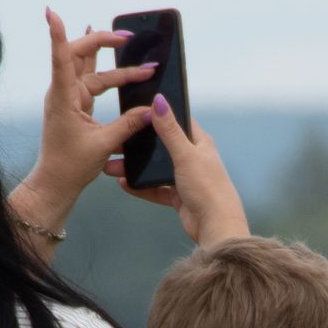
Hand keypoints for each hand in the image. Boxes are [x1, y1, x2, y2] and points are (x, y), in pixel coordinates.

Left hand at [9, 10, 160, 238]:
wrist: (56, 183)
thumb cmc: (71, 166)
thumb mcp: (104, 144)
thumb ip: (128, 124)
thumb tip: (151, 109)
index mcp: (63, 98)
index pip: (60, 59)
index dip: (57, 34)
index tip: (51, 13)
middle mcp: (63, 92)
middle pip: (78, 55)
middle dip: (102, 42)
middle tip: (126, 36)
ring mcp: (68, 97)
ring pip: (89, 68)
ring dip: (111, 60)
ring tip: (131, 45)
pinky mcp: (75, 104)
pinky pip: (90, 79)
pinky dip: (104, 69)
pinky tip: (108, 53)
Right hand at [113, 97, 249, 246]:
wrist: (215, 226)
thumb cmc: (208, 188)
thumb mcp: (185, 155)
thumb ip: (170, 130)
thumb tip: (159, 100)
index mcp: (199, 143)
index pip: (177, 121)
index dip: (158, 115)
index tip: (135, 111)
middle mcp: (193, 158)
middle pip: (161, 146)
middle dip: (139, 145)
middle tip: (117, 141)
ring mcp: (185, 178)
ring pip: (156, 169)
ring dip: (136, 168)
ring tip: (113, 165)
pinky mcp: (179, 196)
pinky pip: (155, 189)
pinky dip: (141, 187)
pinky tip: (124, 184)